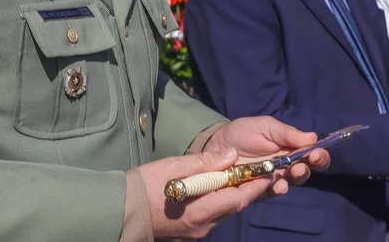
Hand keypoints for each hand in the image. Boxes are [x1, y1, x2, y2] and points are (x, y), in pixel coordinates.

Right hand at [137, 149, 267, 239]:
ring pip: (222, 211)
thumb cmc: (144, 186)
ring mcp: (196, 232)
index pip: (239, 198)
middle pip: (233, 206)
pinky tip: (214, 189)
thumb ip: (205, 162)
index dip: (256, 185)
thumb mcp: (174, 166)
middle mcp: (203, 226)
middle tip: (258, 171)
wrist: (120, 211)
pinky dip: (217, 202)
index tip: (269, 172)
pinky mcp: (188, 233)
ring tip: (237, 177)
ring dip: (232, 195)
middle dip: (247, 189)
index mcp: (202, 210)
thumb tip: (232, 155)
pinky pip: (211, 216)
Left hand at [203, 116, 330, 193]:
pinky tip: (277, 184)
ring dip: (295, 179)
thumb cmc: (243, 132)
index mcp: (291, 148)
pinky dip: (277, 189)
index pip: (312, 153)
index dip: (318, 155)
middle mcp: (286, 165)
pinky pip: (273, 192)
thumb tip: (313, 137)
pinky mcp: (260, 190)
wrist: (217, 145)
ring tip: (290, 173)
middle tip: (301, 165)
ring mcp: (274, 178)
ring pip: (292, 182)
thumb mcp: (265, 126)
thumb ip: (287, 133)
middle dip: (308, 168)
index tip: (315, 153)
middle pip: (306, 170)